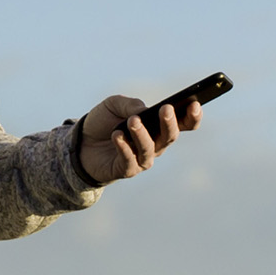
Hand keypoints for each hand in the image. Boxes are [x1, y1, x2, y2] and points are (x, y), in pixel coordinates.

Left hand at [78, 91, 199, 182]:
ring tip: (133, 121)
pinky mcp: (126, 170)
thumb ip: (129, 104)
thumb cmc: (103, 122)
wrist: (80, 142)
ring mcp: (142, 159)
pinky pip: (129, 161)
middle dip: (170, 123)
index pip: (183, 123)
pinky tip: (117, 135)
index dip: (192, 116)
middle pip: (170, 137)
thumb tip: (143, 110)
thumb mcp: (113, 104)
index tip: (196, 104)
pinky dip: (124, 147)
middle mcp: (156, 144)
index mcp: (159, 127)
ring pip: (150, 149)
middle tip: (166, 109)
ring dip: (142, 134)